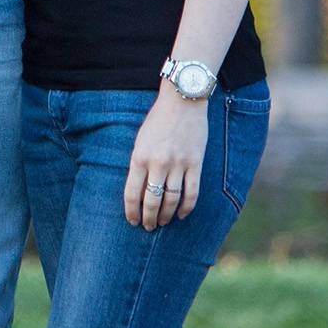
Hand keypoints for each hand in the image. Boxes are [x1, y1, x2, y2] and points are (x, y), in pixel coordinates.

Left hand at [124, 85, 209, 229]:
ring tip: (163, 222)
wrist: (182, 101)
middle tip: (148, 227)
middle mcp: (158, 163)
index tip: (132, 221)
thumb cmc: (158, 120)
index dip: (132, 212)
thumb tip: (139, 190)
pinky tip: (181, 214)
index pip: (132, 194)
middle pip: (152, 201)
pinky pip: (192, 192)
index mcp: (139, 157)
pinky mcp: (195, 163)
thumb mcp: (140, 140)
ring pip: (171, 200)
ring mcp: (178, 164)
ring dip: (166, 216)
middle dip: (149, 218)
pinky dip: (186, 207)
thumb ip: (139, 164)